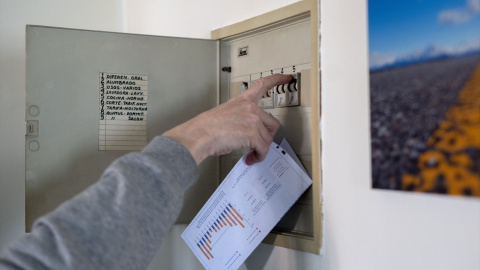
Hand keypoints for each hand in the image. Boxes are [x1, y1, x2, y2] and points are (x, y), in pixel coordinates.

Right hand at [163, 74, 291, 164]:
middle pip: (272, 123)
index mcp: (242, 101)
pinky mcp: (253, 133)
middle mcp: (250, 108)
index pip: (262, 85)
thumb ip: (239, 118)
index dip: (276, 80)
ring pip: (267, 138)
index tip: (286, 77)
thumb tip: (245, 133)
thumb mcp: (224, 114)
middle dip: (266, 136)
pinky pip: (263, 148)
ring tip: (251, 154)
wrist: (199, 135)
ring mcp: (252, 120)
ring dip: (261, 149)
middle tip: (258, 145)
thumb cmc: (205, 128)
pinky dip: (259, 156)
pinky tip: (251, 159)